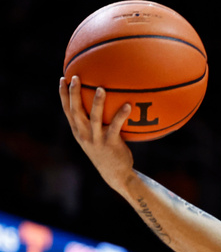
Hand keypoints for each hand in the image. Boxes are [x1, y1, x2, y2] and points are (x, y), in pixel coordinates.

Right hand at [59, 76, 135, 190]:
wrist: (115, 174)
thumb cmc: (107, 152)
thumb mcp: (95, 137)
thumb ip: (94, 123)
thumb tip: (101, 102)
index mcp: (78, 131)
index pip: (67, 110)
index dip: (63, 95)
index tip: (62, 78)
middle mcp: (84, 134)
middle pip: (75, 111)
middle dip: (73, 93)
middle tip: (75, 77)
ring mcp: (97, 139)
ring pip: (95, 118)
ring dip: (97, 103)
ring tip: (101, 88)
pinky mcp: (111, 144)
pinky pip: (116, 127)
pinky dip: (121, 115)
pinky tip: (128, 105)